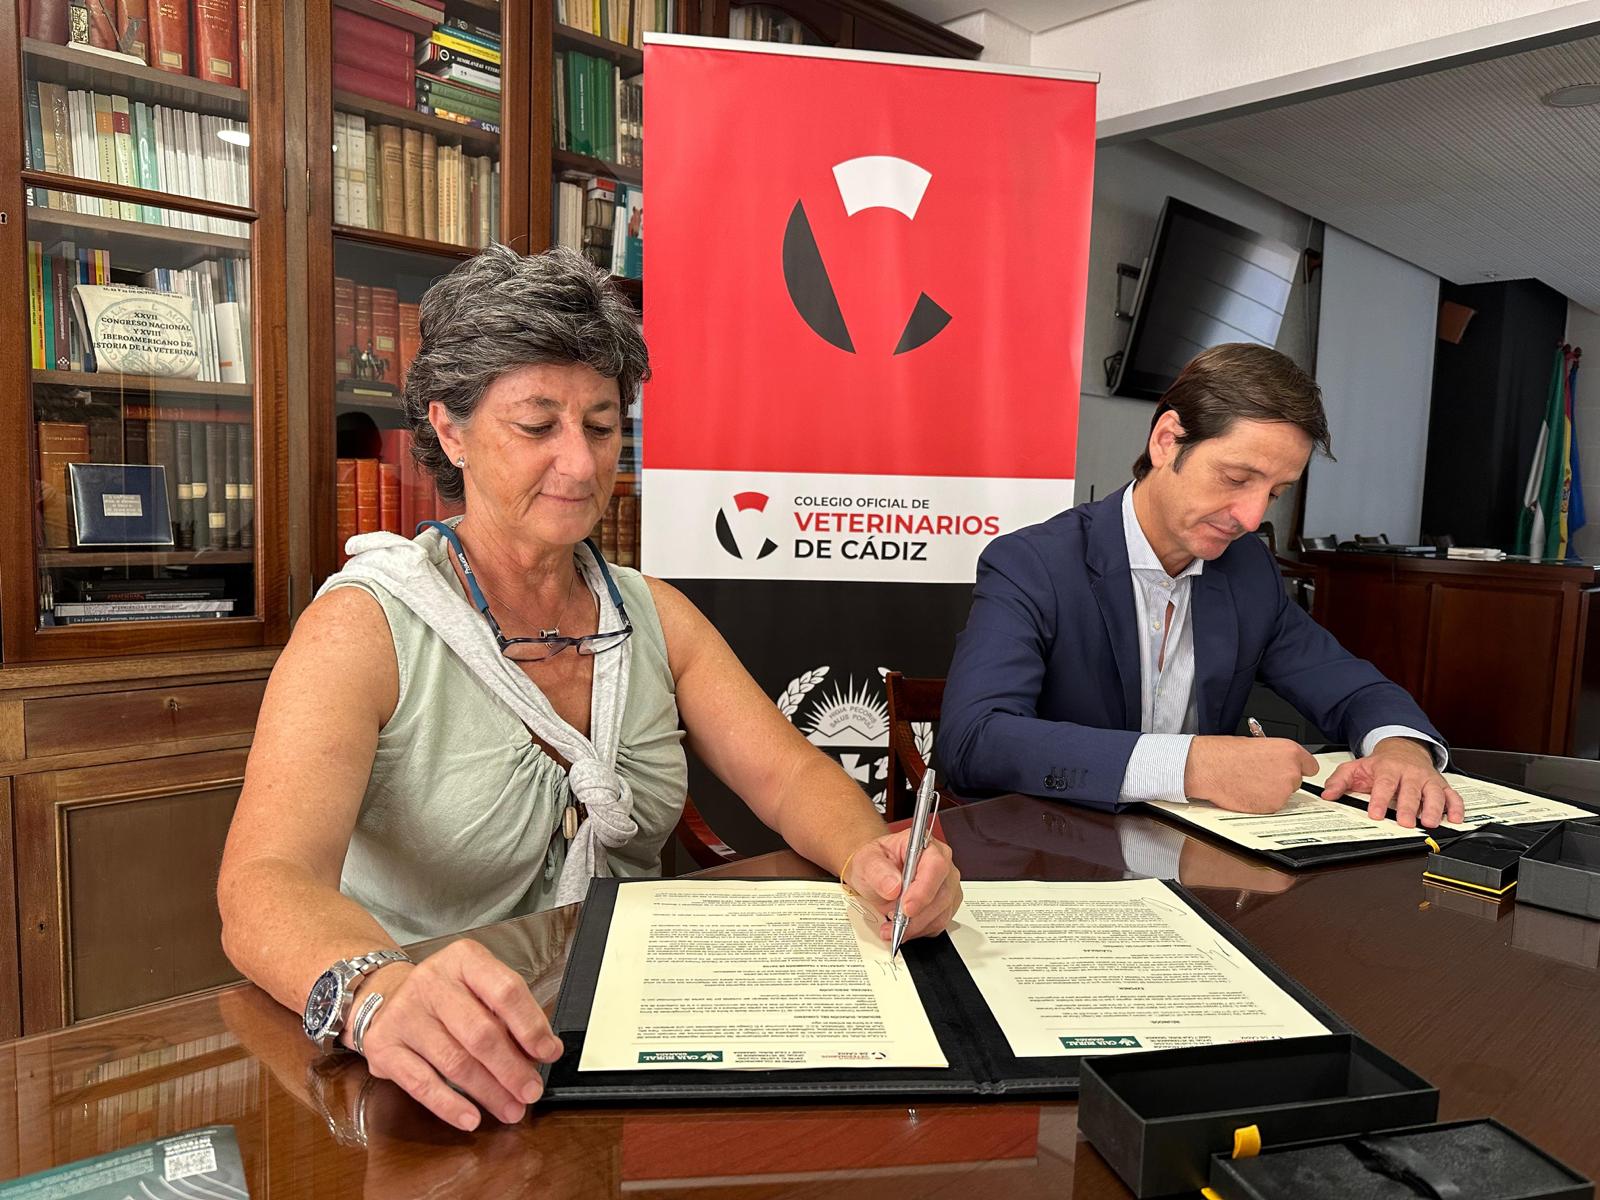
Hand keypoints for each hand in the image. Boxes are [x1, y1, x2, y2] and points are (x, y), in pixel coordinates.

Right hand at [353, 939, 562, 1130]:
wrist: (388, 996)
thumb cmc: (447, 996)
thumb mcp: (478, 988)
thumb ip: (508, 1016)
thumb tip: (542, 1053)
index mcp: (464, 959)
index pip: (505, 991)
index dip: (531, 1026)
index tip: (548, 1052)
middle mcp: (431, 981)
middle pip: (481, 1032)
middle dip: (512, 1069)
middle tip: (531, 1092)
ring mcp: (404, 1013)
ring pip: (455, 1061)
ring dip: (488, 1092)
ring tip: (511, 1109)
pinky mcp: (383, 1046)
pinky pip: (421, 1083)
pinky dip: (449, 1105)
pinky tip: (471, 1118)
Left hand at [844, 829, 961, 942]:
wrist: (875, 873)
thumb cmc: (875, 863)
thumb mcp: (867, 861)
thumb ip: (878, 872)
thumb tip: (893, 887)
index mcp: (926, 846)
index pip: (936, 867)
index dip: (923, 890)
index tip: (906, 908)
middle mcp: (942, 865)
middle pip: (942, 894)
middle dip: (917, 916)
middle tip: (893, 922)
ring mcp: (947, 886)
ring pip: (941, 913)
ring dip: (915, 926)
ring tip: (891, 926)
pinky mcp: (945, 906)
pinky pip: (938, 924)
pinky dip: (918, 931)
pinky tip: (903, 927)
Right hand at [1184, 735, 1318, 812]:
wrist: (1208, 767)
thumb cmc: (1225, 754)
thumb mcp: (1257, 744)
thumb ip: (1276, 756)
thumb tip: (1281, 764)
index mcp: (1290, 751)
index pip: (1310, 767)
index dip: (1298, 769)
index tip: (1291, 771)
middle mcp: (1291, 771)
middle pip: (1295, 782)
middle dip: (1281, 781)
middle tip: (1260, 776)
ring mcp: (1283, 791)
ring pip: (1283, 795)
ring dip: (1271, 792)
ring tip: (1250, 783)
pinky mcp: (1271, 806)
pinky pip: (1272, 806)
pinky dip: (1261, 802)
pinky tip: (1247, 792)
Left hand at [1321, 738, 1463, 828]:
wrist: (1403, 748)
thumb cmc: (1381, 763)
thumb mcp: (1356, 768)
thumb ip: (1340, 781)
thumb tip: (1327, 794)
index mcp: (1388, 768)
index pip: (1384, 784)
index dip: (1379, 799)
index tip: (1375, 813)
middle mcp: (1410, 773)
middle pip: (1410, 790)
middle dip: (1408, 807)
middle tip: (1406, 823)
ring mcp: (1427, 779)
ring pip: (1434, 793)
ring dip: (1434, 808)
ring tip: (1431, 822)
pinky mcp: (1442, 785)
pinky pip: (1453, 796)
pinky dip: (1456, 807)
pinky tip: (1455, 819)